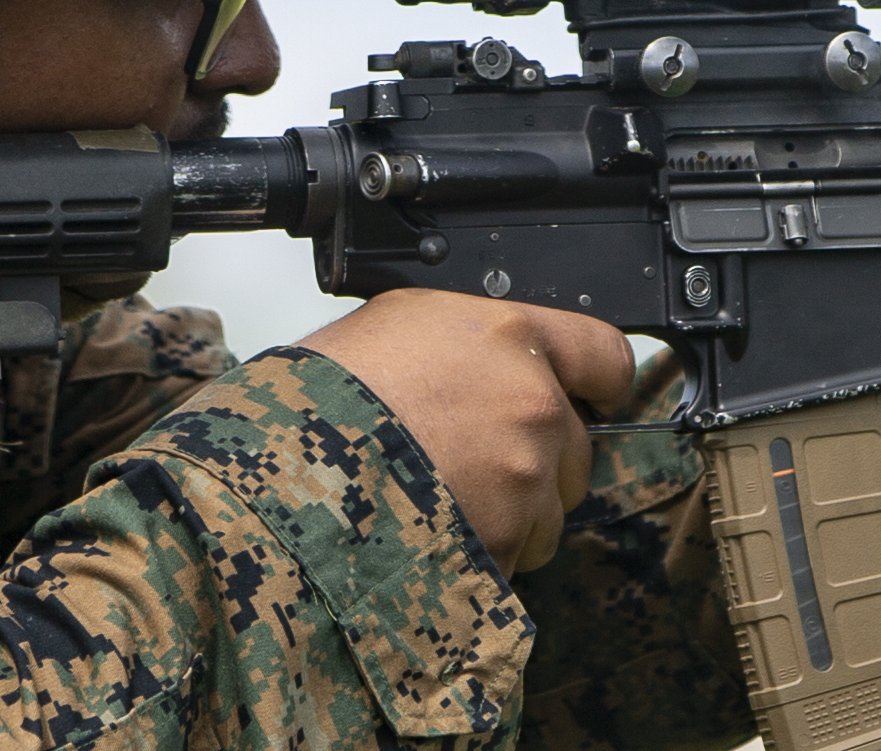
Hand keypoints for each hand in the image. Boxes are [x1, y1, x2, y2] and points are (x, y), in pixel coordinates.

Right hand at [300, 291, 634, 571]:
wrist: (275, 478)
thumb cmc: (314, 401)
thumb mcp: (398, 325)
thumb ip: (472, 342)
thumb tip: (494, 362)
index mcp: (510, 338)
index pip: (604, 354)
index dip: (597, 381)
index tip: (593, 395)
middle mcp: (532, 406)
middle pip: (579, 446)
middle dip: (537, 460)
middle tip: (468, 462)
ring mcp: (524, 479)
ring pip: (551, 510)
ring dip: (514, 514)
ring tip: (438, 502)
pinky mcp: (506, 544)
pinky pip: (517, 556)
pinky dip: (484, 555)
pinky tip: (428, 535)